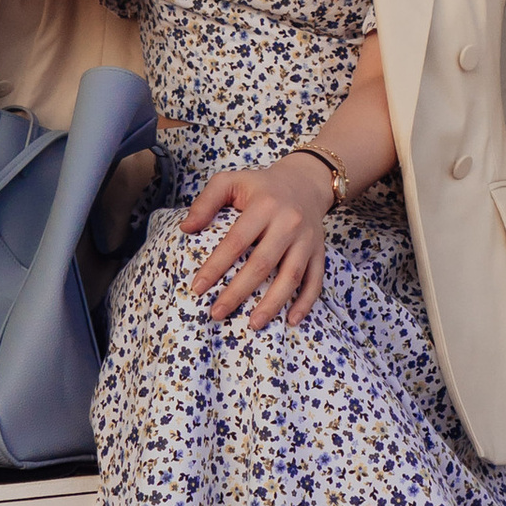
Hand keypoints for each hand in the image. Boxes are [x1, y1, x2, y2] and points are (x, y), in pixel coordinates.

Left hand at [184, 156, 328, 329]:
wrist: (305, 182)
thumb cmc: (261, 186)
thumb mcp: (231, 181)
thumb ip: (207, 201)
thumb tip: (185, 228)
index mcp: (265, 205)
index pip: (237, 241)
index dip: (216, 266)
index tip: (198, 288)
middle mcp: (289, 223)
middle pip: (263, 264)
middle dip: (238, 292)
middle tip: (217, 313)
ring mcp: (307, 239)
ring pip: (291, 277)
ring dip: (272, 304)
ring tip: (253, 324)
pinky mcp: (319, 252)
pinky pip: (315, 281)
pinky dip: (306, 303)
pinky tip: (292, 320)